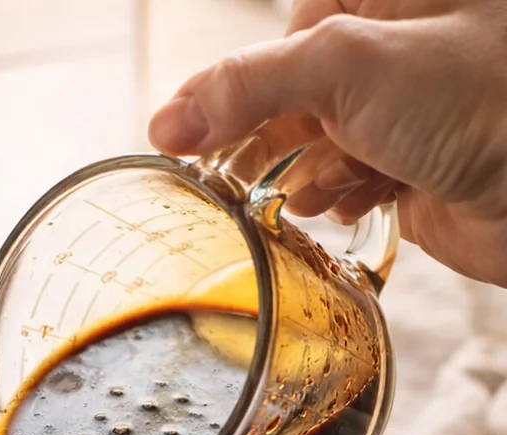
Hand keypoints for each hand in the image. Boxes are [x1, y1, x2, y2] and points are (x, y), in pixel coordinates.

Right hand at [149, 0, 506, 286]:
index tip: (204, 135)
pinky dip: (339, 199)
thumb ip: (249, 85)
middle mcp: (399, 50)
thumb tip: (167, 119)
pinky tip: (339, 207)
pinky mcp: (418, 172)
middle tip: (233, 175)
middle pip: (300, 94)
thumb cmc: (480, 103)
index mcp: (385, 0)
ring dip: (304, 173)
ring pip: (323, 144)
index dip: (249, 86)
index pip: (289, 35)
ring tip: (301, 193)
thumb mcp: (346, 65)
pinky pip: (355, 184)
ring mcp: (409, 114)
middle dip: (273, 137)